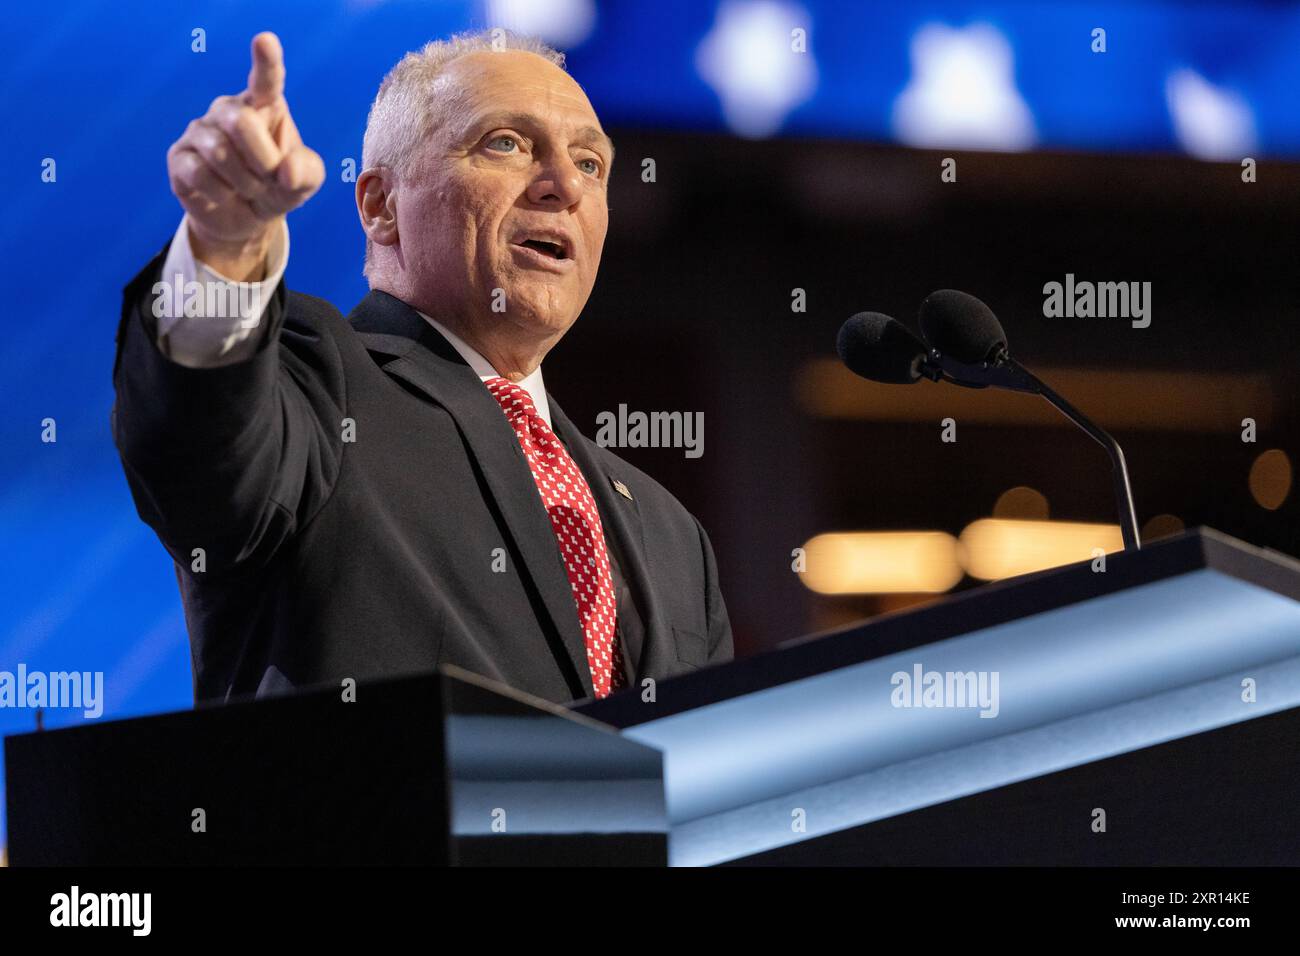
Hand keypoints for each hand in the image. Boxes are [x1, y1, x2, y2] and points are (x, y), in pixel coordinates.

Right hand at [166, 32, 323, 279]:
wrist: (247, 218)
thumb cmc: (279, 187)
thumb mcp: (304, 182)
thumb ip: (306, 172)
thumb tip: (286, 171)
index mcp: (264, 105)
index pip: (265, 80)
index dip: (266, 61)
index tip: (265, 40)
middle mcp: (228, 109)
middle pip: (241, 123)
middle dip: (263, 162)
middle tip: (270, 181)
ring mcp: (200, 130)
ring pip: (219, 153)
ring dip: (245, 183)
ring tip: (251, 191)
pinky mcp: (179, 157)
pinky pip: (199, 173)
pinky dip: (222, 194)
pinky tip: (226, 195)